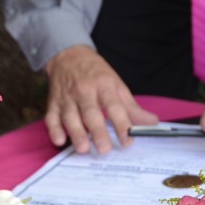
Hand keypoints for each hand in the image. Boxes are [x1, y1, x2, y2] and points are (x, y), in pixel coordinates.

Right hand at [44, 45, 158, 152]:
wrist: (68, 55)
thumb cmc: (95, 74)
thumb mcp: (116, 85)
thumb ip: (132, 107)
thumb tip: (152, 122)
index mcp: (104, 85)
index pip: (114, 106)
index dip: (121, 123)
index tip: (127, 139)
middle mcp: (84, 91)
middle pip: (91, 113)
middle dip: (97, 131)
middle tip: (104, 149)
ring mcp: (67, 98)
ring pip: (71, 117)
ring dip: (76, 133)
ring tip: (83, 149)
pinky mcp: (53, 103)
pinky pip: (51, 117)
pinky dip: (54, 129)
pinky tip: (59, 141)